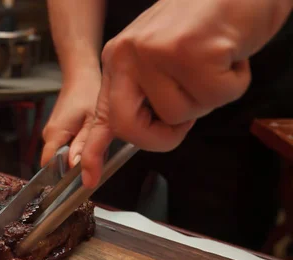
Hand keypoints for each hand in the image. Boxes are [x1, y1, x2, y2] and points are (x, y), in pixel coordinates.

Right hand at [40, 68, 101, 167]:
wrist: (80, 76)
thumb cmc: (87, 93)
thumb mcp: (92, 120)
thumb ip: (83, 145)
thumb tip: (75, 166)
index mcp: (55, 133)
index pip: (49, 165)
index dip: (63, 174)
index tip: (81, 174)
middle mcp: (48, 134)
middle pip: (56, 162)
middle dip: (74, 163)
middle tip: (94, 152)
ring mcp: (50, 132)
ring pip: (61, 155)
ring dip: (77, 153)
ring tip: (92, 139)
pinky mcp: (56, 130)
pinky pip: (64, 146)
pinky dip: (76, 145)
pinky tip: (87, 134)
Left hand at [76, 0, 291, 187]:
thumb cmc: (207, 21)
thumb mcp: (162, 58)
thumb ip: (147, 93)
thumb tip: (146, 129)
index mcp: (119, 60)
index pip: (101, 114)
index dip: (93, 150)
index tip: (87, 177)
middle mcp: (129, 55)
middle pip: (130, 127)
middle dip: (161, 136)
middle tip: (184, 118)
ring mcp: (157, 53)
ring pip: (180, 114)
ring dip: (207, 97)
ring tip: (213, 63)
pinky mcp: (192, 51)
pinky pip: (216, 96)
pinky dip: (234, 81)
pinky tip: (229, 55)